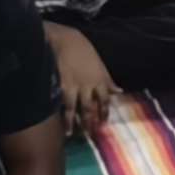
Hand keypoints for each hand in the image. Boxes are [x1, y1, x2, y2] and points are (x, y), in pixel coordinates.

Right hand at [48, 19, 118, 136]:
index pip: (105, 101)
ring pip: (74, 109)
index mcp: (100, 79)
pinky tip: (56, 121)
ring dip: (73, 123)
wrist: (63, 38)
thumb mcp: (99, 63)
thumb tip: (118, 92)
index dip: (104, 113)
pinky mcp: (59, 85)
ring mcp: (73, 86)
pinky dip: (60, 113)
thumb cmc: (82, 48)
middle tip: (89, 135)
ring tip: (71, 134)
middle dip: (89, 122)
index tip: (103, 124)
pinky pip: (60, 103)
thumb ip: (108, 79)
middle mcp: (88, 86)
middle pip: (89, 108)